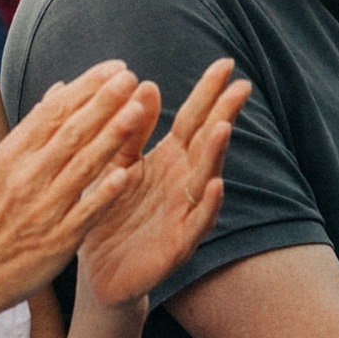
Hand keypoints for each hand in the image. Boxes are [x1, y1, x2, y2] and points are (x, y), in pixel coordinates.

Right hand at [0, 61, 152, 317]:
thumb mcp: (0, 167)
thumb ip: (33, 130)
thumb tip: (59, 90)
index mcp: (10, 156)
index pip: (52, 112)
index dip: (86, 88)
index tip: (115, 68)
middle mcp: (25, 178)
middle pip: (70, 133)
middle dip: (103, 102)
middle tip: (131, 77)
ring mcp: (41, 209)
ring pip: (82, 167)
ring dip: (112, 137)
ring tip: (138, 111)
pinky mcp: (56, 241)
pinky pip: (84, 213)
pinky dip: (104, 193)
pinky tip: (126, 173)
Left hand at [79, 58, 248, 305]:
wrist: (97, 273)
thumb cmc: (109, 213)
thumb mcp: (115, 165)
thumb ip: (129, 131)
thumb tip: (144, 83)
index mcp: (167, 162)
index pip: (192, 121)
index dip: (208, 94)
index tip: (225, 64)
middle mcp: (182, 185)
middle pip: (207, 145)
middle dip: (224, 115)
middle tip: (241, 86)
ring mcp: (183, 214)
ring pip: (205, 180)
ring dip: (215, 155)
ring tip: (223, 127)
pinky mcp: (176, 246)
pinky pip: (196, 224)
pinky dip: (208, 206)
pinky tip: (216, 186)